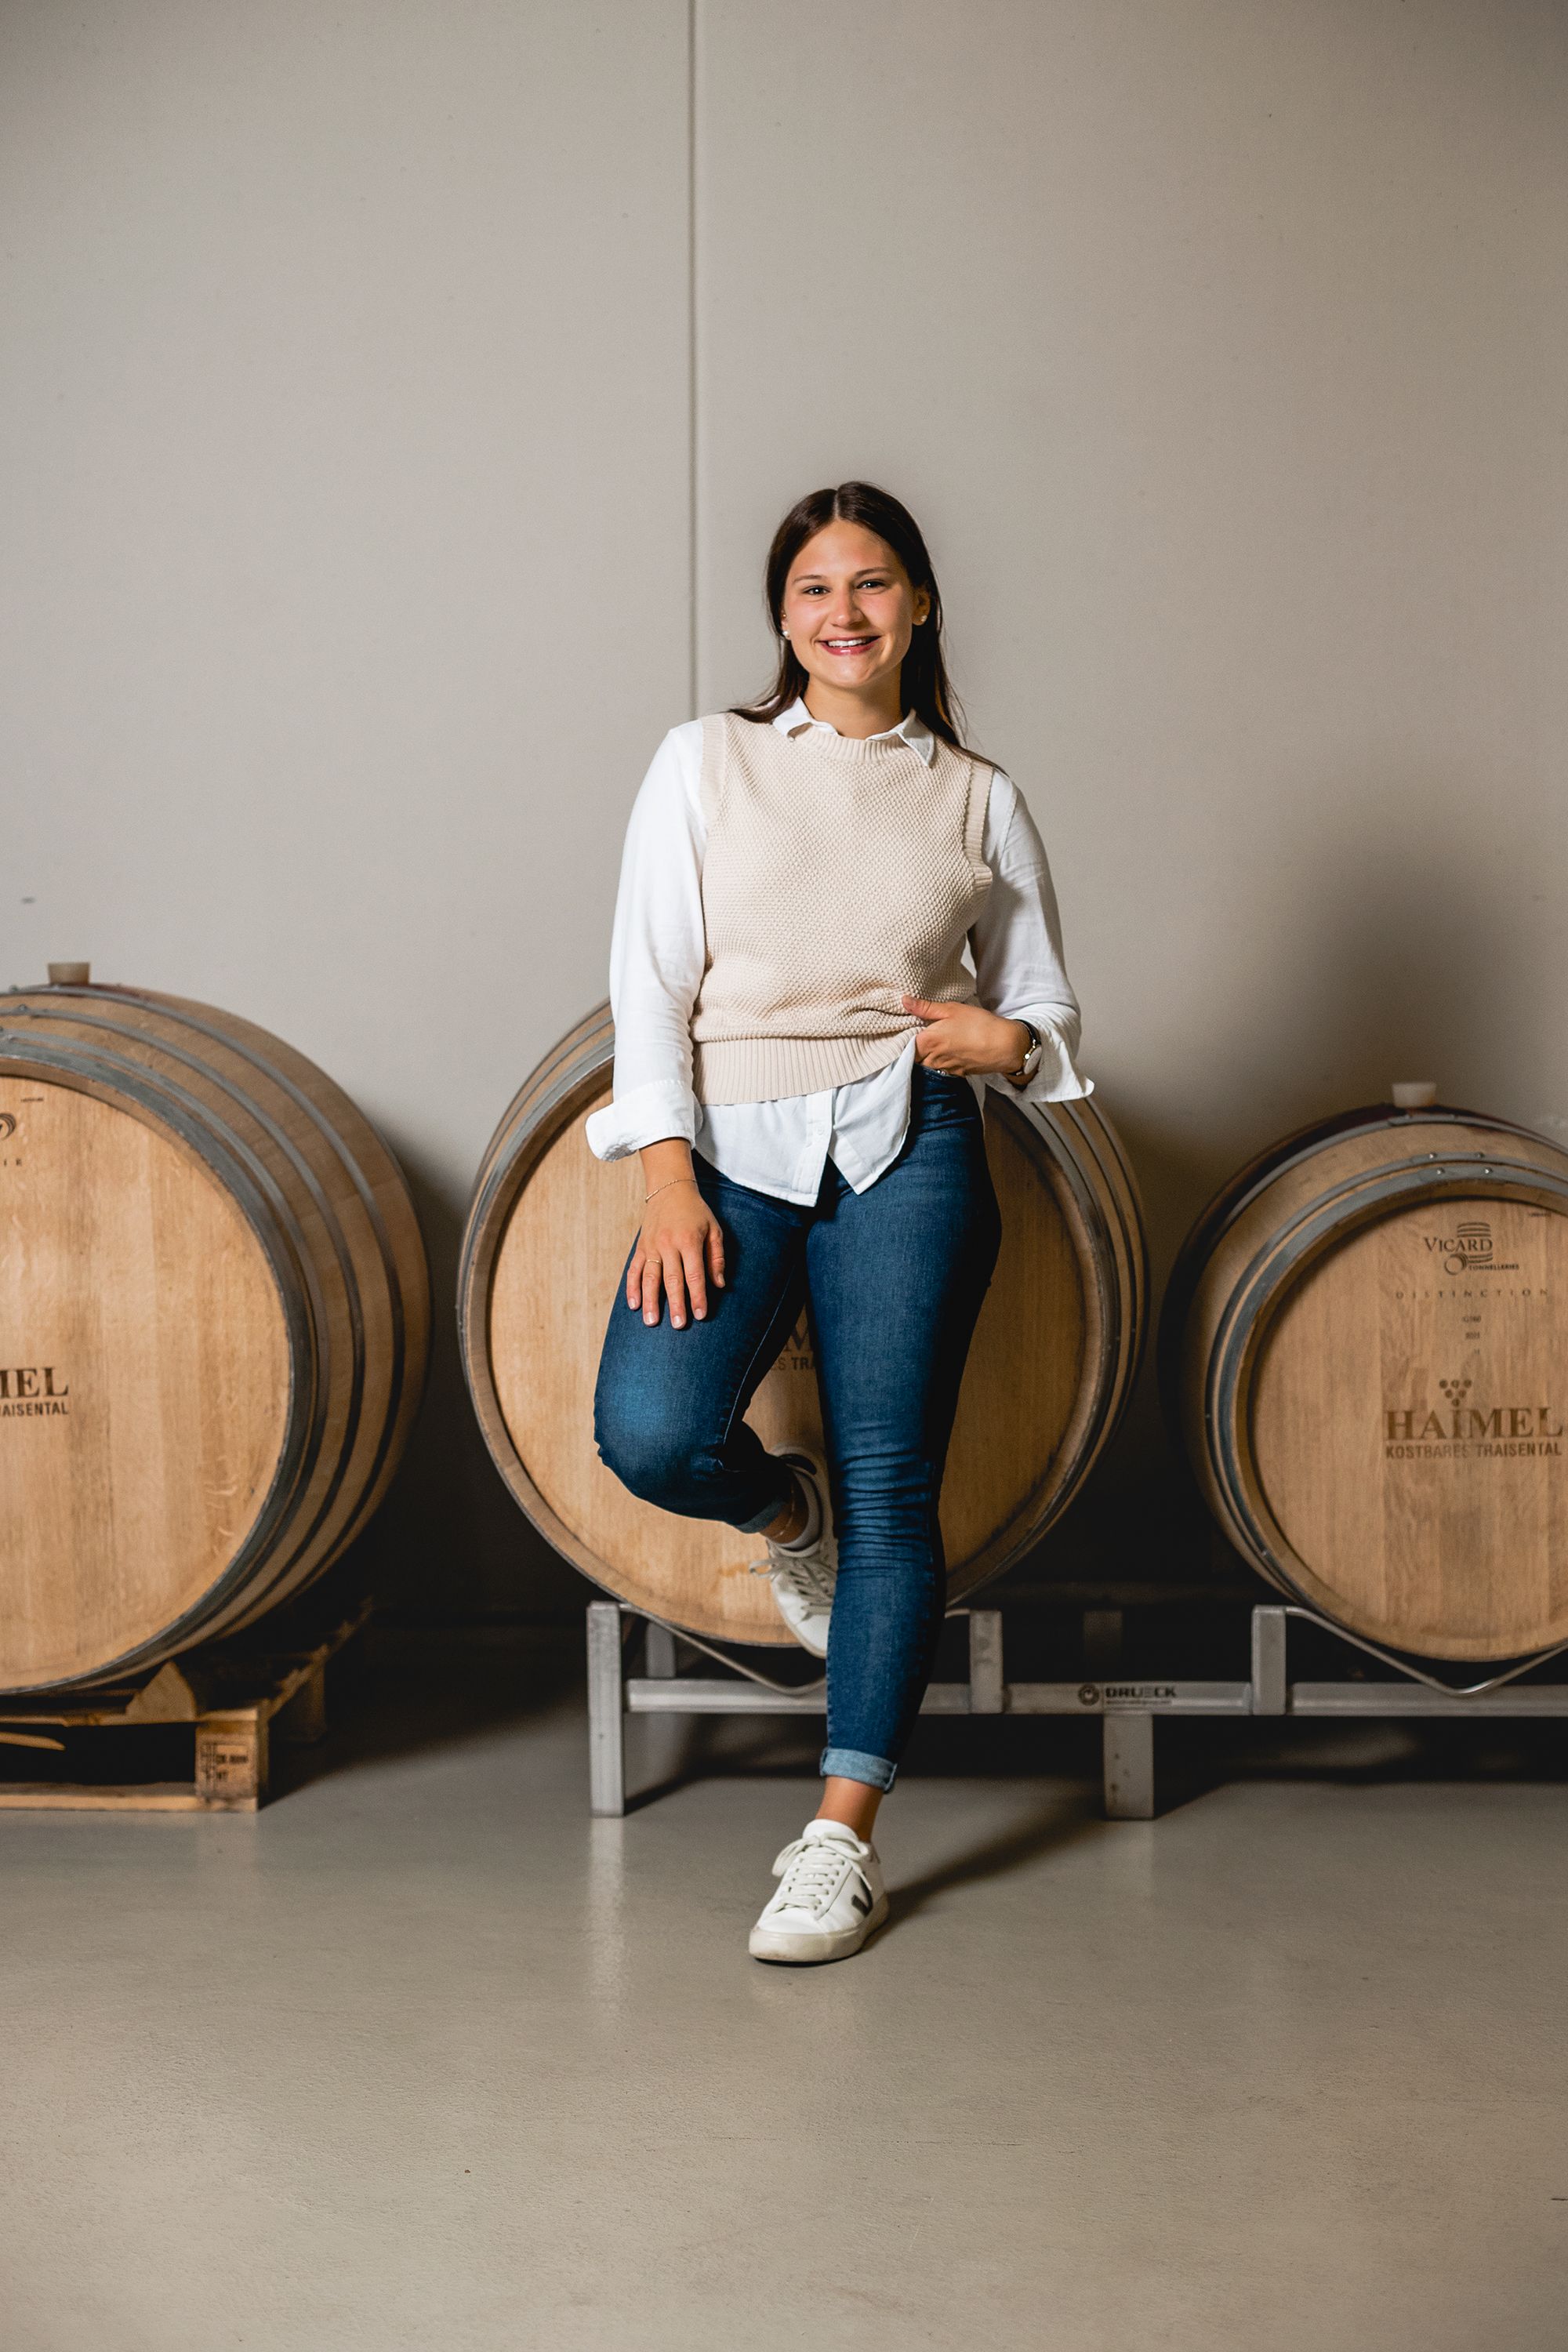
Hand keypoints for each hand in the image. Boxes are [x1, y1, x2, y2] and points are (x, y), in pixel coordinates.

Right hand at [628, 1166, 725, 1329]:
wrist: (669, 1189)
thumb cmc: (696, 1212)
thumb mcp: (714, 1229)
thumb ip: (716, 1258)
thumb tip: (719, 1285)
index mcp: (689, 1240)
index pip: (694, 1274)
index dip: (698, 1296)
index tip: (700, 1314)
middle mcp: (668, 1244)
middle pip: (672, 1279)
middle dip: (676, 1304)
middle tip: (679, 1325)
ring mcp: (651, 1246)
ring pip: (649, 1278)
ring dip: (650, 1301)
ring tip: (651, 1322)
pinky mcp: (641, 1247)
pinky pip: (634, 1270)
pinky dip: (632, 1288)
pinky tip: (634, 1305)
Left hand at [902, 995, 1029, 1076]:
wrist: (1005, 1046)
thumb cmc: (979, 1024)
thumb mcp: (951, 1009)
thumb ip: (926, 1007)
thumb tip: (905, 1001)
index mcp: (927, 1041)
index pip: (904, 1046)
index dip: (904, 1038)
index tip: (907, 1030)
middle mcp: (933, 1059)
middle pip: (914, 1057)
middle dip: (916, 1048)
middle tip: (922, 1035)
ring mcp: (945, 1068)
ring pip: (927, 1065)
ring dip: (928, 1056)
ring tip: (938, 1043)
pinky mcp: (957, 1074)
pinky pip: (942, 1070)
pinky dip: (942, 1063)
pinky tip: (951, 1052)